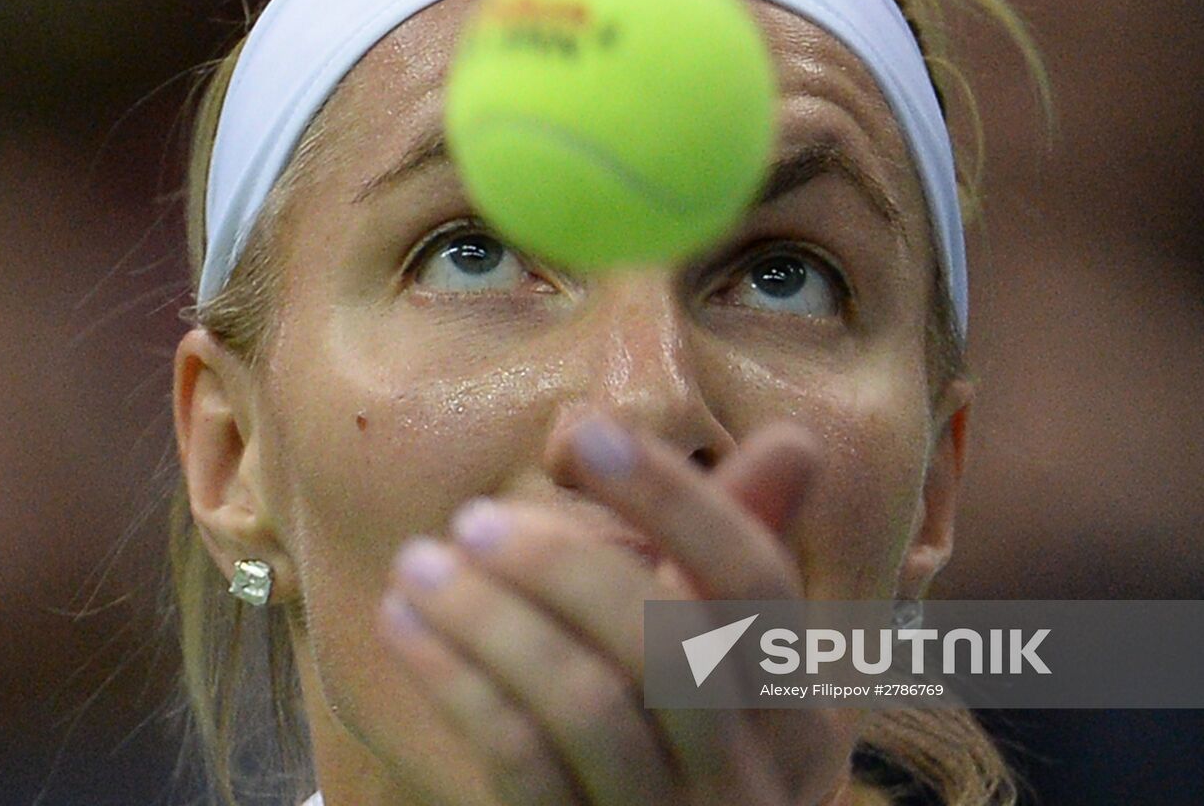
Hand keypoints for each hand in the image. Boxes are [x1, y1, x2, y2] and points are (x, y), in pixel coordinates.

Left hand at [378, 413, 853, 805]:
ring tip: (419, 564)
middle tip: (473, 518)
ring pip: (587, 704)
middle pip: (669, 644)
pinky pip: (521, 761)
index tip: (585, 432)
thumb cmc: (678, 744)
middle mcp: (756, 776)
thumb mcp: (722, 662)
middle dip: (564, 565)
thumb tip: (795, 441)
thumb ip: (741, 552)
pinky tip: (406, 624)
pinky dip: (457, 680)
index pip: (754, 580)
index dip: (674, 498)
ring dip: (489, 618)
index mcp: (798, 709)